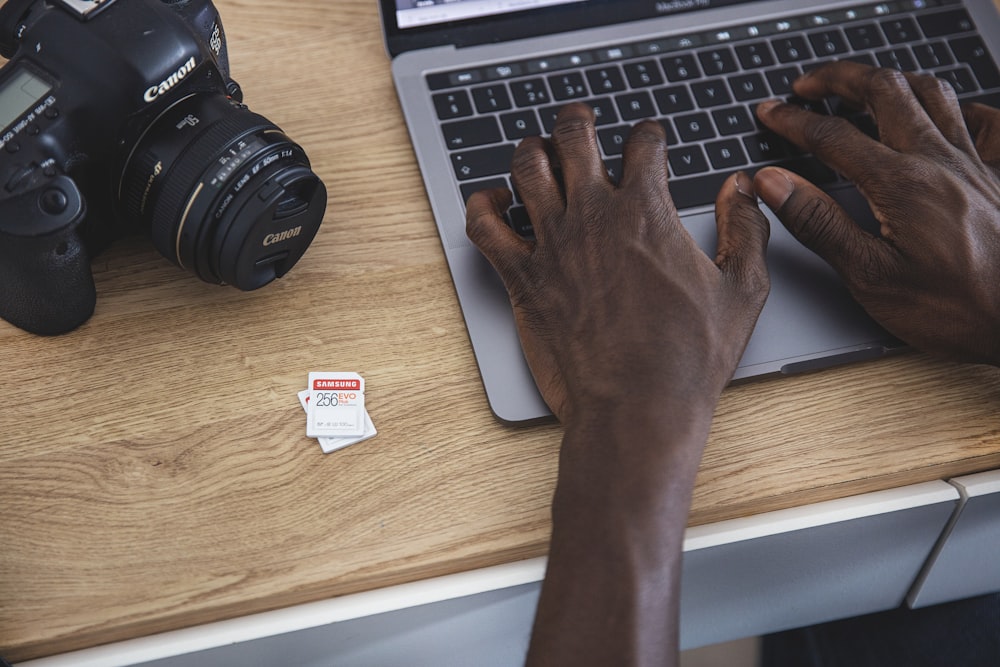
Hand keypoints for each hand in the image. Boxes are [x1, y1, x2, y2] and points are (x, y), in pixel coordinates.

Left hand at [466, 103, 769, 421]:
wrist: (637, 408)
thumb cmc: (689, 358)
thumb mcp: (742, 291)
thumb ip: (746, 230)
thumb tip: (741, 188)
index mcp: (647, 212)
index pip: (643, 143)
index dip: (649, 135)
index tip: (649, 142)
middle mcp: (594, 217)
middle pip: (573, 136)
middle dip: (577, 120)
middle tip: (580, 122)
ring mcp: (552, 245)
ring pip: (525, 167)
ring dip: (532, 151)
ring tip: (539, 153)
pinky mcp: (522, 278)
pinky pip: (483, 225)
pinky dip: (483, 204)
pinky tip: (495, 201)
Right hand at [755, 61, 999, 365]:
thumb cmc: (956, 310)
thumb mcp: (870, 276)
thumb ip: (819, 223)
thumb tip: (774, 184)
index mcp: (901, 185)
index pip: (833, 136)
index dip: (794, 120)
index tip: (769, 113)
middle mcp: (940, 161)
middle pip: (884, 91)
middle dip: (840, 79)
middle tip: (809, 85)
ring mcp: (974, 163)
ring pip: (931, 93)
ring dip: (889, 82)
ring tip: (862, 88)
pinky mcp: (999, 175)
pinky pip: (983, 120)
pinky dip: (955, 106)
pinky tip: (942, 114)